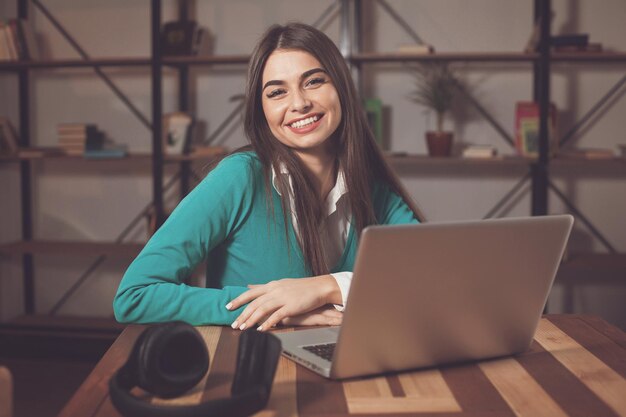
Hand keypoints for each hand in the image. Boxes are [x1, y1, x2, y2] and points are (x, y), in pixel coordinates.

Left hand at [226, 275, 340, 330]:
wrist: (319, 287)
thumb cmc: (301, 288)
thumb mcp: (281, 284)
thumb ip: (265, 288)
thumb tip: (250, 286)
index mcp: (272, 285)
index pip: (251, 292)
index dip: (238, 300)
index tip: (228, 307)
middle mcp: (275, 290)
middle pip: (254, 303)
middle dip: (242, 314)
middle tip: (234, 324)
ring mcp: (283, 298)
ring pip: (262, 309)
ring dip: (251, 320)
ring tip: (243, 328)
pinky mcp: (291, 306)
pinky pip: (276, 316)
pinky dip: (267, 323)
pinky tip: (261, 330)